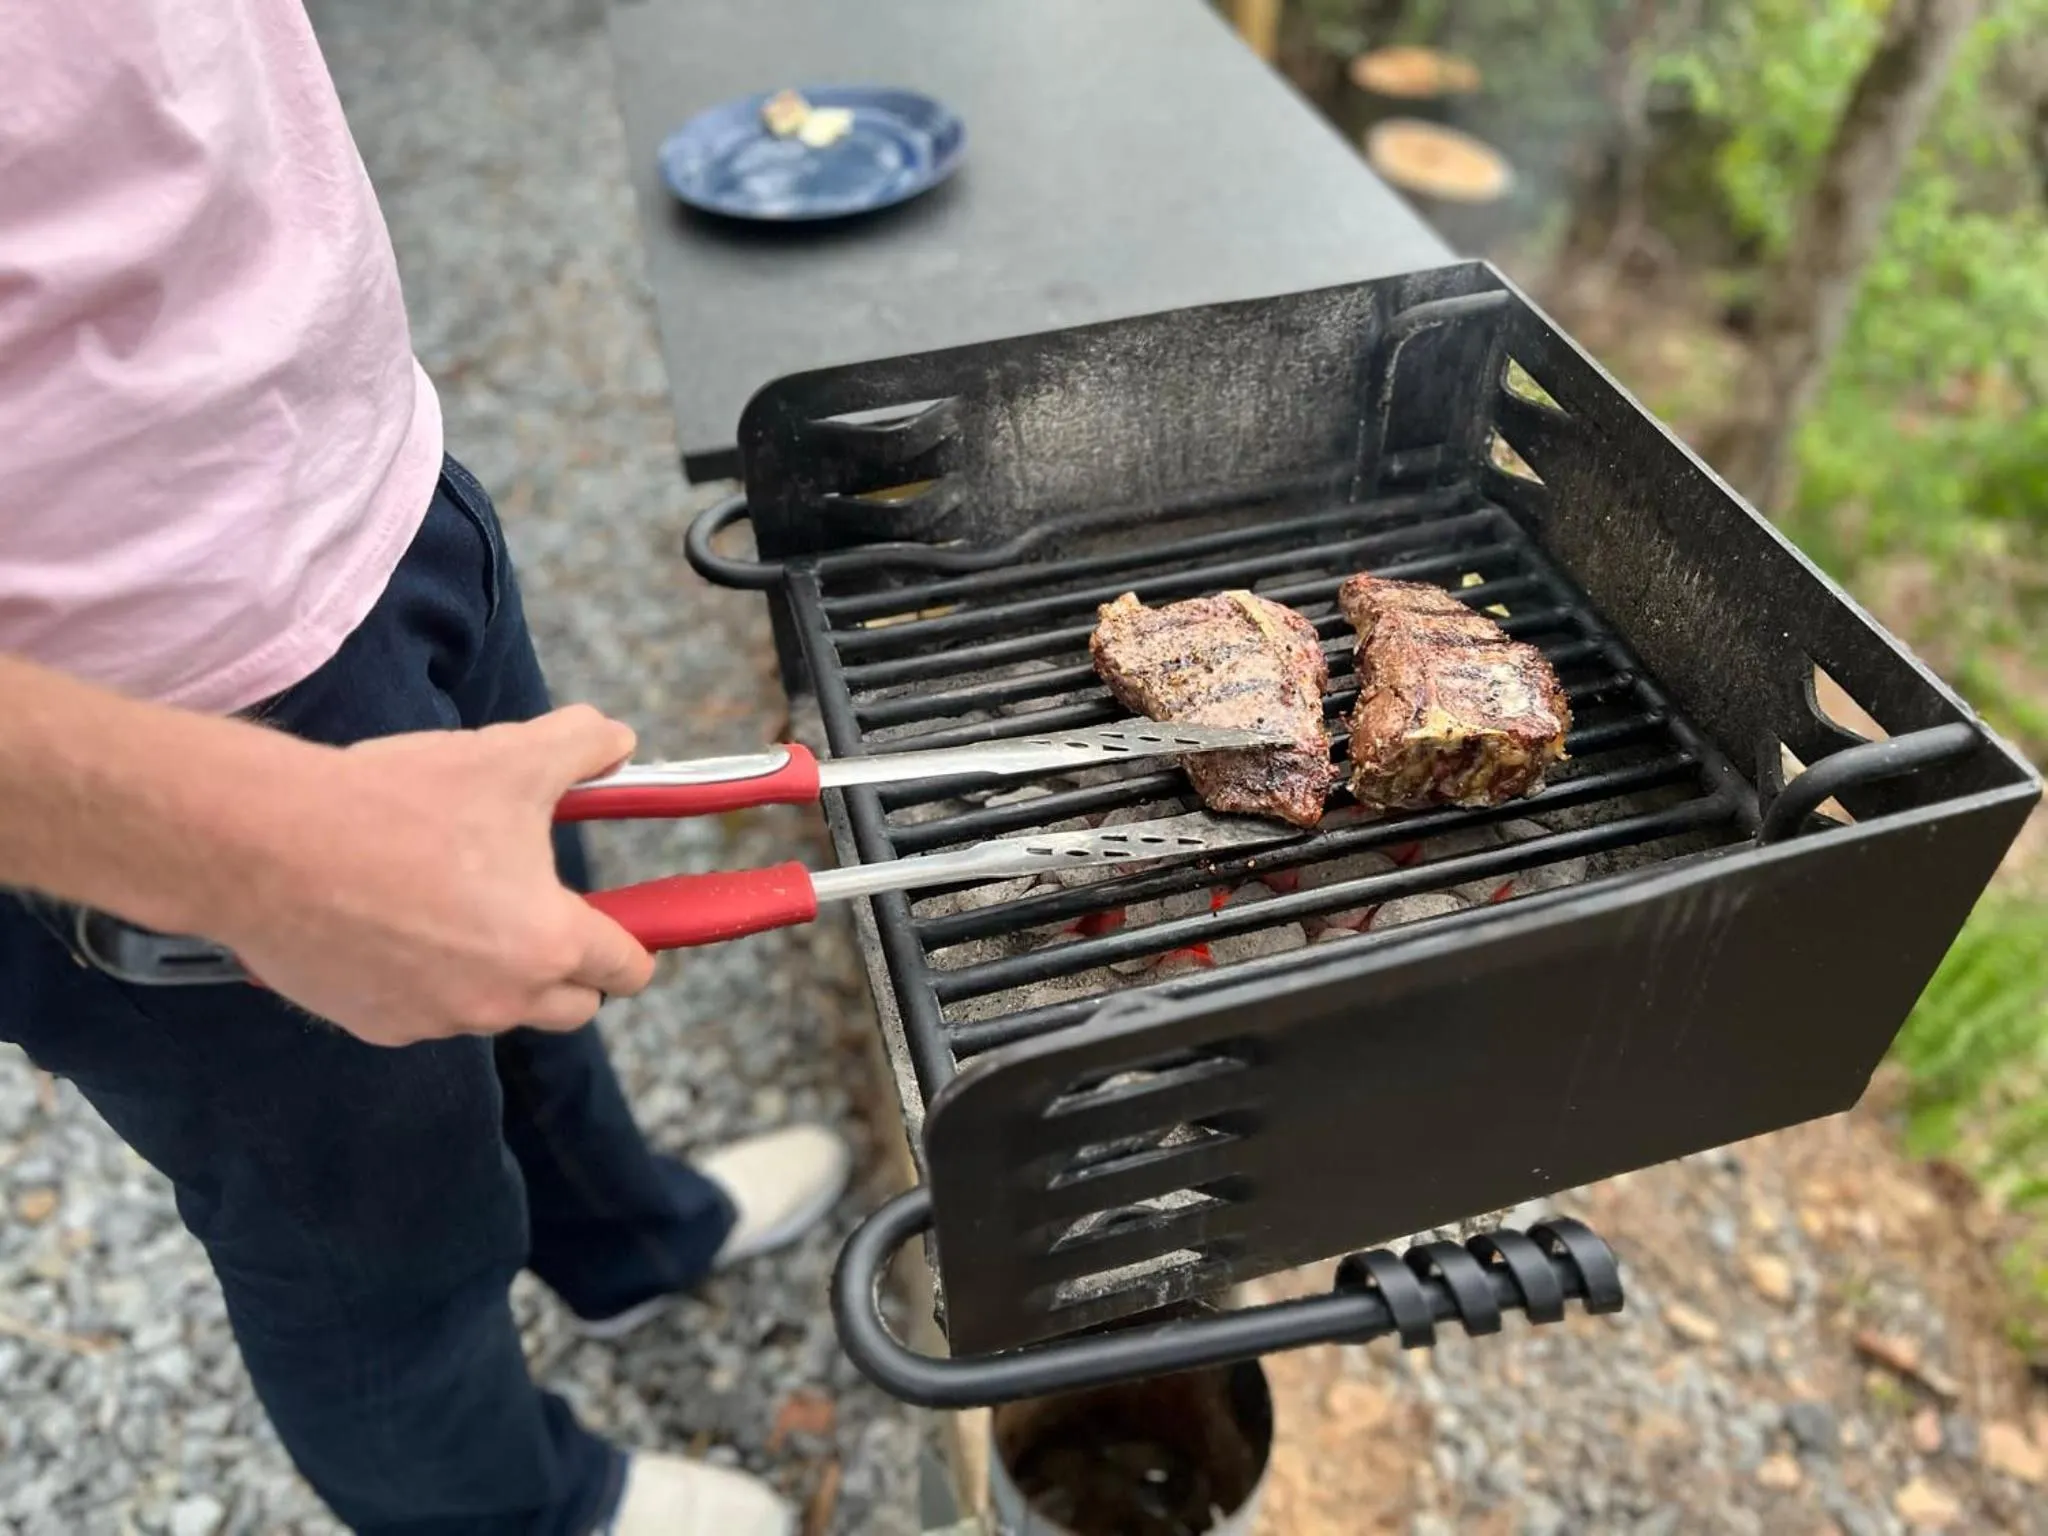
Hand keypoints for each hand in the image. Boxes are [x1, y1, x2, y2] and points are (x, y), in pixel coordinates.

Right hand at [208, 705, 656, 1045]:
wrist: (266, 844)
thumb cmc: (395, 803)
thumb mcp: (508, 756)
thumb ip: (579, 745)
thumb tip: (615, 738)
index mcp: (548, 943)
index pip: (626, 969)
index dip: (631, 943)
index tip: (619, 924)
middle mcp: (499, 1000)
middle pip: (571, 1007)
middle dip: (570, 969)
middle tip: (540, 911)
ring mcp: (434, 1021)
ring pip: (494, 1009)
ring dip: (493, 973)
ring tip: (453, 900)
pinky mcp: (374, 1025)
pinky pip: (424, 1012)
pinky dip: (424, 980)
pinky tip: (392, 923)